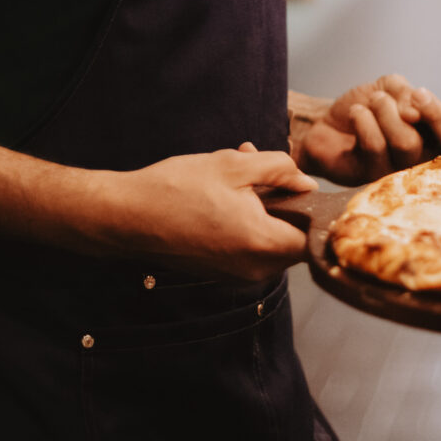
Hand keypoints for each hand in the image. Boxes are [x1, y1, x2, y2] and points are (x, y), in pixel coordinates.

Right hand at [105, 144, 313, 282]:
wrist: (127, 217)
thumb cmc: (176, 189)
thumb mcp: (234, 165)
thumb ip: (280, 169)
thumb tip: (307, 182)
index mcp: (263, 243)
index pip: (313, 237)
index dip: (314, 209)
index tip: (302, 184)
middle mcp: (254, 268)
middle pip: (293, 237)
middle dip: (284, 199)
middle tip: (263, 165)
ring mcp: (237, 274)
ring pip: (270, 239)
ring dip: (263, 205)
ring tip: (240, 169)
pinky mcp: (221, 272)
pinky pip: (249, 246)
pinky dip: (247, 220)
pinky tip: (226, 191)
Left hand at [297, 74, 440, 185]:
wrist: (326, 121)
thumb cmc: (367, 108)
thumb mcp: (391, 89)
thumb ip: (406, 94)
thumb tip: (415, 112)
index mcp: (433, 141)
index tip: (419, 94)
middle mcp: (420, 162)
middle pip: (438, 146)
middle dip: (409, 110)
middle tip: (382, 96)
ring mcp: (397, 174)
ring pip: (406, 143)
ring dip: (383, 110)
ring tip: (371, 102)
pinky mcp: (370, 179)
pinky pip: (375, 147)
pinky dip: (364, 119)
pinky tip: (356, 113)